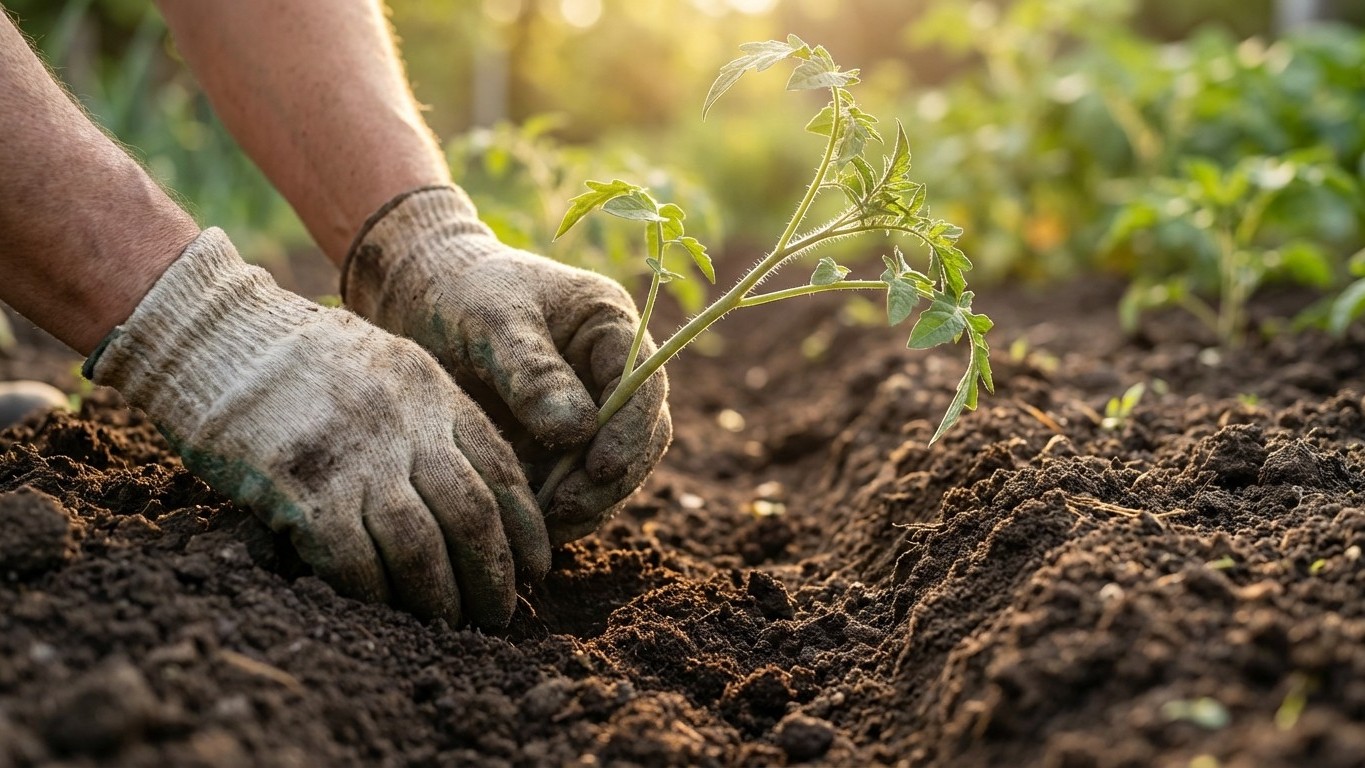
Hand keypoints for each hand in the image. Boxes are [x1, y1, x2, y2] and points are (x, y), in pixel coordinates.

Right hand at [86, 228, 548, 627]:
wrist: (220, 334)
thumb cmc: (307, 356)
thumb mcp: (393, 364)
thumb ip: (436, 417)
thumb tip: (477, 484)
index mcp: (435, 394)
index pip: (502, 471)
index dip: (527, 529)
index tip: (537, 570)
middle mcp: (406, 427)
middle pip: (471, 516)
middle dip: (493, 576)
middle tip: (498, 616)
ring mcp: (355, 458)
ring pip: (420, 546)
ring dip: (439, 597)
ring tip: (448, 625)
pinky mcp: (302, 489)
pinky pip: (353, 560)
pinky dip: (375, 594)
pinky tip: (384, 611)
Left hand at [342, 186, 670, 543]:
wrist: (421, 300)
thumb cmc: (460, 294)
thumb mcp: (493, 321)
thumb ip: (533, 371)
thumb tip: (578, 431)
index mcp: (612, 328)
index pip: (644, 386)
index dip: (631, 431)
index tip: (599, 468)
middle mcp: (613, 374)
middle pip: (643, 437)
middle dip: (611, 479)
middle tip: (567, 508)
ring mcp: (591, 413)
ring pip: (614, 471)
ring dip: (589, 503)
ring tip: (545, 524)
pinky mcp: (561, 447)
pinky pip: (576, 487)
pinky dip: (561, 509)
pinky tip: (529, 524)